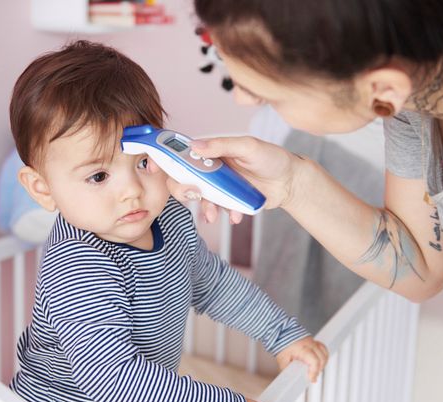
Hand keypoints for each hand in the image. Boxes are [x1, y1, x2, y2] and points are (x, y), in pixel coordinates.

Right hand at [150, 135, 302, 224]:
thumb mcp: (248, 147)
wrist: (290, 183)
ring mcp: (217, 186)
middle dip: (183, 190)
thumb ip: (222, 145)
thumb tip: (195, 146)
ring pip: (198, 199)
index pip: (180, 152)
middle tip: (194, 194)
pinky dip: (225, 215)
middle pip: (183, 179)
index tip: (153, 166)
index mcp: (211, 151)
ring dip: (204, 208)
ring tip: (216, 214)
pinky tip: (237, 215)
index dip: (163, 158)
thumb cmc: (271, 158)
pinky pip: (217, 211)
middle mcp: (210, 168)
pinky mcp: (227, 201)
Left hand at [276, 336, 328, 381]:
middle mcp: (310, 344)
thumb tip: (291, 380)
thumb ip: (288, 370)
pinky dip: (323, 356)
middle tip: (312, 376)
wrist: (281, 333)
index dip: (314, 372)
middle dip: (319, 369)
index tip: (311, 379)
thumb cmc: (282, 345)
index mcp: (302, 349)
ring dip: (322, 363)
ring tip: (315, 370)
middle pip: (322, 359)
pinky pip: (323, 349)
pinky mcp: (314, 341)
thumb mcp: (283, 360)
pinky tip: (319, 361)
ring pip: (325, 354)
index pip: (314, 361)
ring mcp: (313, 342)